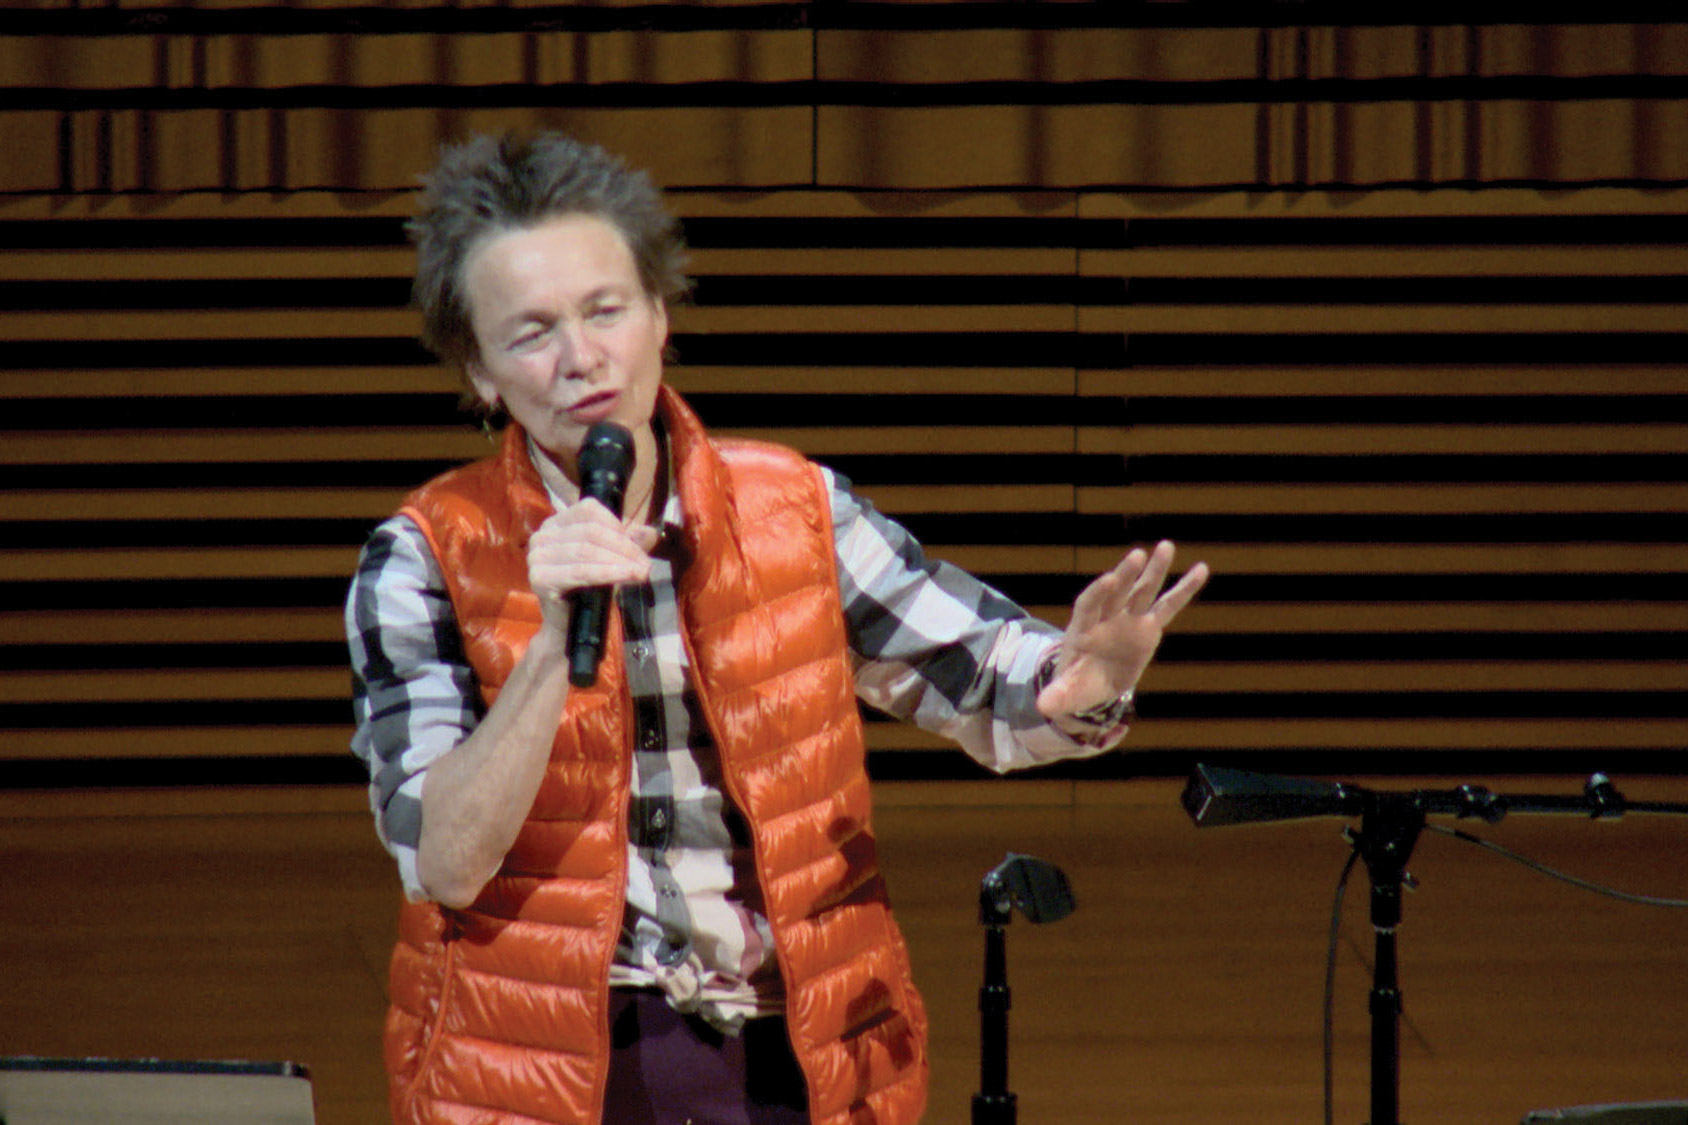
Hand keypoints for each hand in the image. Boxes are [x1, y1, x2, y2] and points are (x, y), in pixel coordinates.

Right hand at [527, 498, 660, 633]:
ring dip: (620, 561)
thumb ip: (629, 543)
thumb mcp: (611, 559)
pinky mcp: (540, 578)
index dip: (617, 525)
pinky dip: (607, 573)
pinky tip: (627, 576)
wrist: (568, 625)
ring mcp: (537, 557)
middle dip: (624, 547)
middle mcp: (542, 535)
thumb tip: (651, 532)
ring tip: (642, 572)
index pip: (589, 510)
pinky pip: (580, 571)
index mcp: (557, 523)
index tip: (638, 545)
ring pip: (586, 550)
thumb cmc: (587, 589)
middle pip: (591, 531)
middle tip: (646, 564)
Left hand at [1036, 540, 1208, 719]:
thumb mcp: (1067, 693)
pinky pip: (1167, 607)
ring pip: (1142, 592)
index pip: (1088, 605)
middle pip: (1116, 593)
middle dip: (1126, 575)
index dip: (1099, 592)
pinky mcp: (1148, 626)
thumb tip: (1043, 706)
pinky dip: (1183, 590)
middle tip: (1137, 555)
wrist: (1093, 682)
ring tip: (1166, 546)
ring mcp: (1128, 620)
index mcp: (1082, 630)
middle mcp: (1105, 618)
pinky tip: (1201, 569)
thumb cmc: (1078, 684)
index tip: (1110, 579)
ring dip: (1154, 571)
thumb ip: (1058, 696)